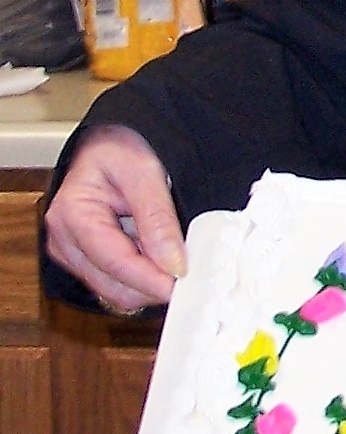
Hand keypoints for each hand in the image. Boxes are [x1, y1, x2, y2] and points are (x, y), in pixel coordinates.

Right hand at [43, 124, 186, 313]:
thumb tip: (173, 264)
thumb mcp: (144, 171)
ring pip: (117, 292)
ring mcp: (74, 254)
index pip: (116, 263)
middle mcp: (65, 241)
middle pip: (114, 287)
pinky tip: (161, 258)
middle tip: (192, 274)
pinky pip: (118, 283)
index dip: (153, 279)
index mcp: (72, 215)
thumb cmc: (121, 147)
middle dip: (154, 285)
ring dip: (150, 282)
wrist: (111, 141)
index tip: (185, 284)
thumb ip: (157, 218)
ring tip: (176, 257)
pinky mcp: (87, 260)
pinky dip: (144, 277)